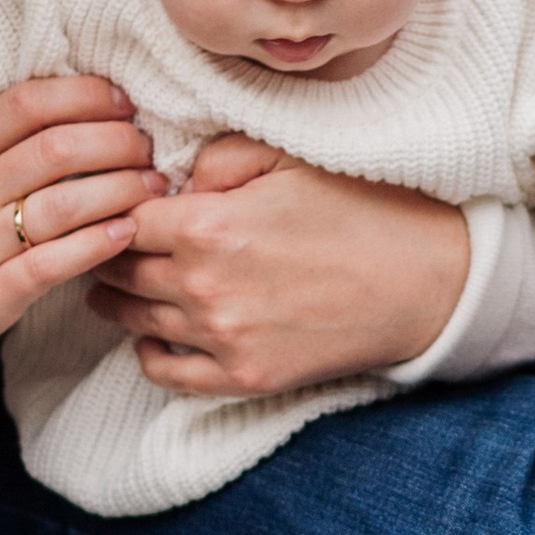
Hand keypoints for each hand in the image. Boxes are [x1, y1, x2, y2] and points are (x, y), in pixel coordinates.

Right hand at [0, 75, 161, 396]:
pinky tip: (127, 234)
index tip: (122, 101)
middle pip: (57, 148)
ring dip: (122, 190)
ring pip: (63, 203)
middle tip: (149, 148)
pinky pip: (51, 265)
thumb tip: (63, 122)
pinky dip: (96, 245)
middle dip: (118, 141)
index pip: (26, 104)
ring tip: (155, 189)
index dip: (84, 94)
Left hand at [87, 135, 470, 395]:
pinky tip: (152, 333)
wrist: (426, 282)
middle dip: (110, 251)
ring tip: (120, 282)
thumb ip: (218, 157)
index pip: (124, 216)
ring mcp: (222, 338)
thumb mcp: (289, 158)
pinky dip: (148, 351)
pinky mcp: (244, 377)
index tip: (122, 202)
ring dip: (120, 298)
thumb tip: (174, 180)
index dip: (119, 204)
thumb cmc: (362, 209)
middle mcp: (203, 286)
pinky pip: (164, 371)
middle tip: (109, 240)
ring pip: (133, 318)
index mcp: (209, 225)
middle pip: (119, 269)